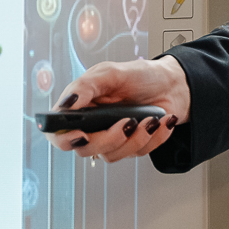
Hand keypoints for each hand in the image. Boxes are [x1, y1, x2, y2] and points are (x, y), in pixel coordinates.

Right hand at [47, 57, 191, 161]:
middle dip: (109, 139)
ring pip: (112, 156)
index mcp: (78, 108)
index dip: (63, 139)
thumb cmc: (138, 76)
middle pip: (85, 149)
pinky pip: (137, 154)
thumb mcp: (110, 72)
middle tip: (128, 121)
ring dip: (136, 138)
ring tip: (150, 118)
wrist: (171, 84)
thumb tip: (67, 103)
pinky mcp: (131, 147)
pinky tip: (160, 121)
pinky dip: (153, 137)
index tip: (81, 133)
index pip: (57, 132)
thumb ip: (86, 86)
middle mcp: (91, 127)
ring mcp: (111, 139)